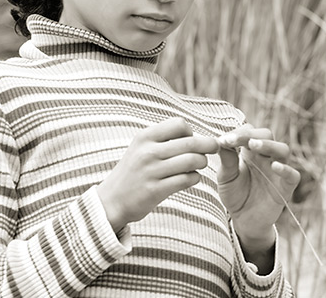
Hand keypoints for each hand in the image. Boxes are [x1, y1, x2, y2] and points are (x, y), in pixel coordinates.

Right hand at [98, 117, 219, 231]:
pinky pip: (187, 180)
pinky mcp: (156, 190)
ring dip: (202, 162)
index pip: (179, 124)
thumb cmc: (133, 171)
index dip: (191, 131)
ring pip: (192, 161)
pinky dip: (195, 178)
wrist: (111, 200)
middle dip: (208, 145)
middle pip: (190, 143)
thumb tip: (194, 134)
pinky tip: (191, 178)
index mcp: (145, 137)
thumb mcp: (141, 147)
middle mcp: (148, 152)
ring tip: (200, 165)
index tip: (191, 140)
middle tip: (214, 148)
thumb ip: (163, 139)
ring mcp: (151, 172)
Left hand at [217, 125, 300, 251]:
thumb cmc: (235, 194)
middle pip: (267, 135)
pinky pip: (292, 175)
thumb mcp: (226, 177)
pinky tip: (275, 166)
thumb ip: (226, 160)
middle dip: (251, 134)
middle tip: (235, 140)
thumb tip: (220, 141)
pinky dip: (285, 169)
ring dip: (269, 145)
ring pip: (282, 149)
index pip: (249, 131)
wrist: (244, 219)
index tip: (222, 140)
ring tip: (253, 145)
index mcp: (250, 151)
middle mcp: (266, 156)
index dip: (237, 133)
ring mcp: (277, 170)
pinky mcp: (286, 187)